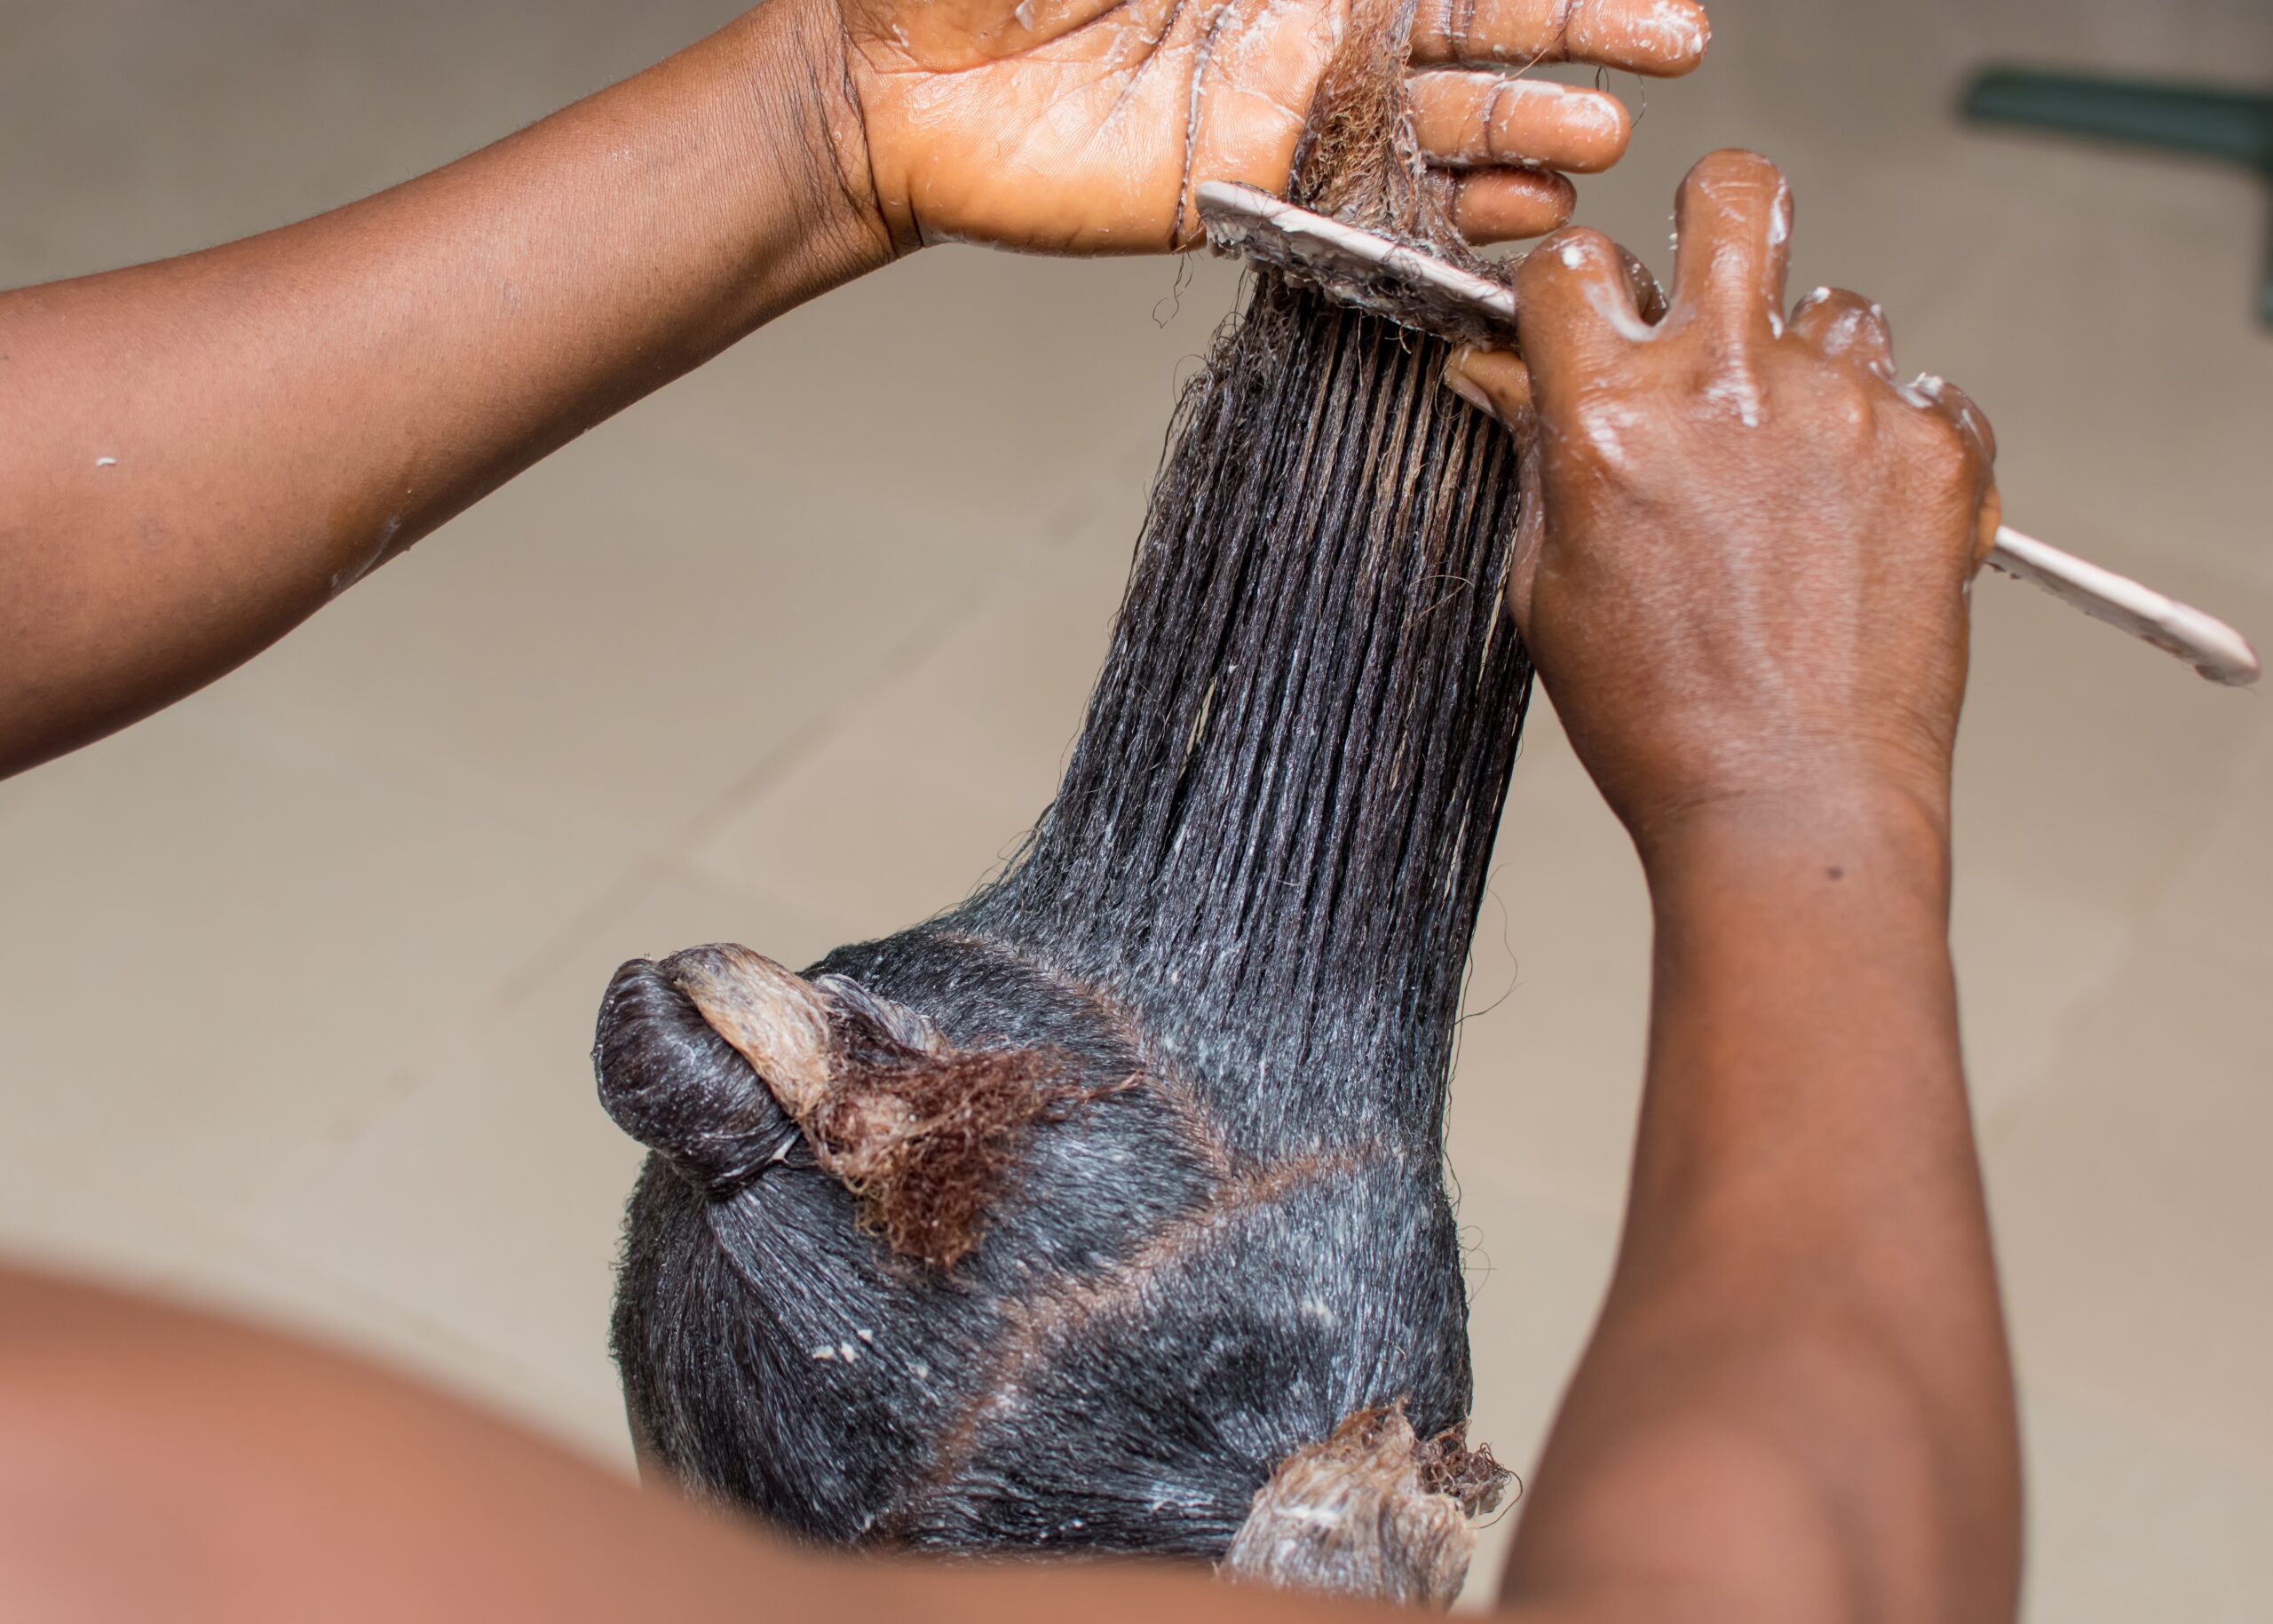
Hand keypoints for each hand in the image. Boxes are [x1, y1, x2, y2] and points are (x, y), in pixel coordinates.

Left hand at [830, 0, 1709, 253]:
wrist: (888, 83)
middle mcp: (1306, 25)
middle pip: (1468, 27)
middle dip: (1568, 34)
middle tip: (1668, 44)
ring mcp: (1281, 114)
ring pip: (1435, 121)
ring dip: (1526, 131)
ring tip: (1603, 144)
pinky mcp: (1243, 199)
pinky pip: (1362, 213)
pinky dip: (1442, 222)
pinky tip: (1518, 224)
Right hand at [1445, 150, 1999, 846]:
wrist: (1792, 805)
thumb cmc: (1664, 721)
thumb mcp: (1549, 587)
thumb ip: (1539, 456)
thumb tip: (1511, 377)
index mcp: (1612, 418)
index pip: (1577, 263)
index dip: (1578, 283)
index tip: (1593, 313)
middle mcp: (1729, 388)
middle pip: (1737, 195)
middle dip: (1720, 216)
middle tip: (1720, 277)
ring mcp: (1843, 411)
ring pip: (1837, 307)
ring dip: (1810, 362)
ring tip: (1796, 464)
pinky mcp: (1935, 452)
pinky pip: (1921, 391)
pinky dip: (1891, 438)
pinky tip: (1856, 515)